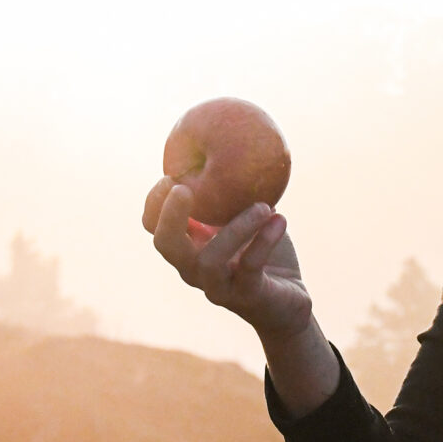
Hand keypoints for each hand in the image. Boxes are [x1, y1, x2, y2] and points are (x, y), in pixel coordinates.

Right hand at [143, 176, 312, 339]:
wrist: (288, 301)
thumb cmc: (263, 251)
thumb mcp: (246, 216)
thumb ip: (234, 190)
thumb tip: (232, 140)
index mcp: (190, 246)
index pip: (155, 227)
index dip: (154, 203)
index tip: (170, 177)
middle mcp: (195, 268)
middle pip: (166, 245)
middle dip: (170, 216)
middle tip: (186, 188)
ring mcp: (217, 286)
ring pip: (208, 260)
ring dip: (236, 228)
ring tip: (263, 205)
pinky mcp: (246, 296)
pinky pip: (249, 267)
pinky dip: (264, 240)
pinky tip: (280, 219)